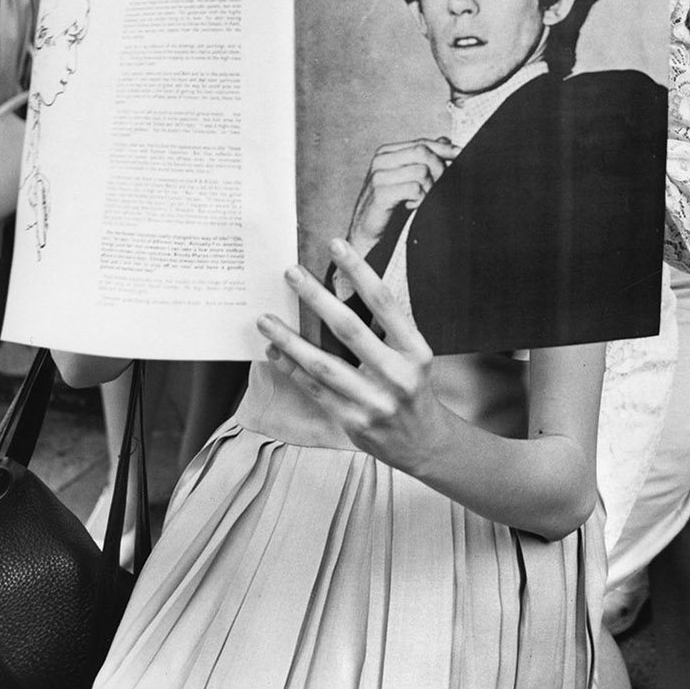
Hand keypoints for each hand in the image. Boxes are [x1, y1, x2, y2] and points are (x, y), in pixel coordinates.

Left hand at [259, 238, 445, 471]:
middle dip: (316, 297)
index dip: (359, 271)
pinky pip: (315, 390)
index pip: (384, 302)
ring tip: (265, 319)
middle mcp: (397, 374)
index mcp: (416, 350)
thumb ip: (387, 330)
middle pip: (350, 328)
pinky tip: (275, 351)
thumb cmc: (413, 389)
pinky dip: (292, 369)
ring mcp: (374, 401)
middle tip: (291, 273)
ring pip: (323, 365)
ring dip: (290, 339)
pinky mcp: (353, 421)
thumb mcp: (414, 357)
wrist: (424, 444)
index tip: (336, 244)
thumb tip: (342, 290)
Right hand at [345, 136, 459, 252]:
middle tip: (438, 188)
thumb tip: (446, 140)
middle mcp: (381, 160)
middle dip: (439, 169)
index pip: (422, 142)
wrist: (370, 235)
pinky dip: (420, 200)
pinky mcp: (380, 193)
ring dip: (429, 189)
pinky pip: (415, 189)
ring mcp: (379, 176)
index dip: (445, 149)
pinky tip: (411, 206)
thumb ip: (425, 159)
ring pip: (422, 171)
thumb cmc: (391, 207)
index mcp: (387, 153)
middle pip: (423, 152)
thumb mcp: (410, 180)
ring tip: (420, 200)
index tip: (461, 154)